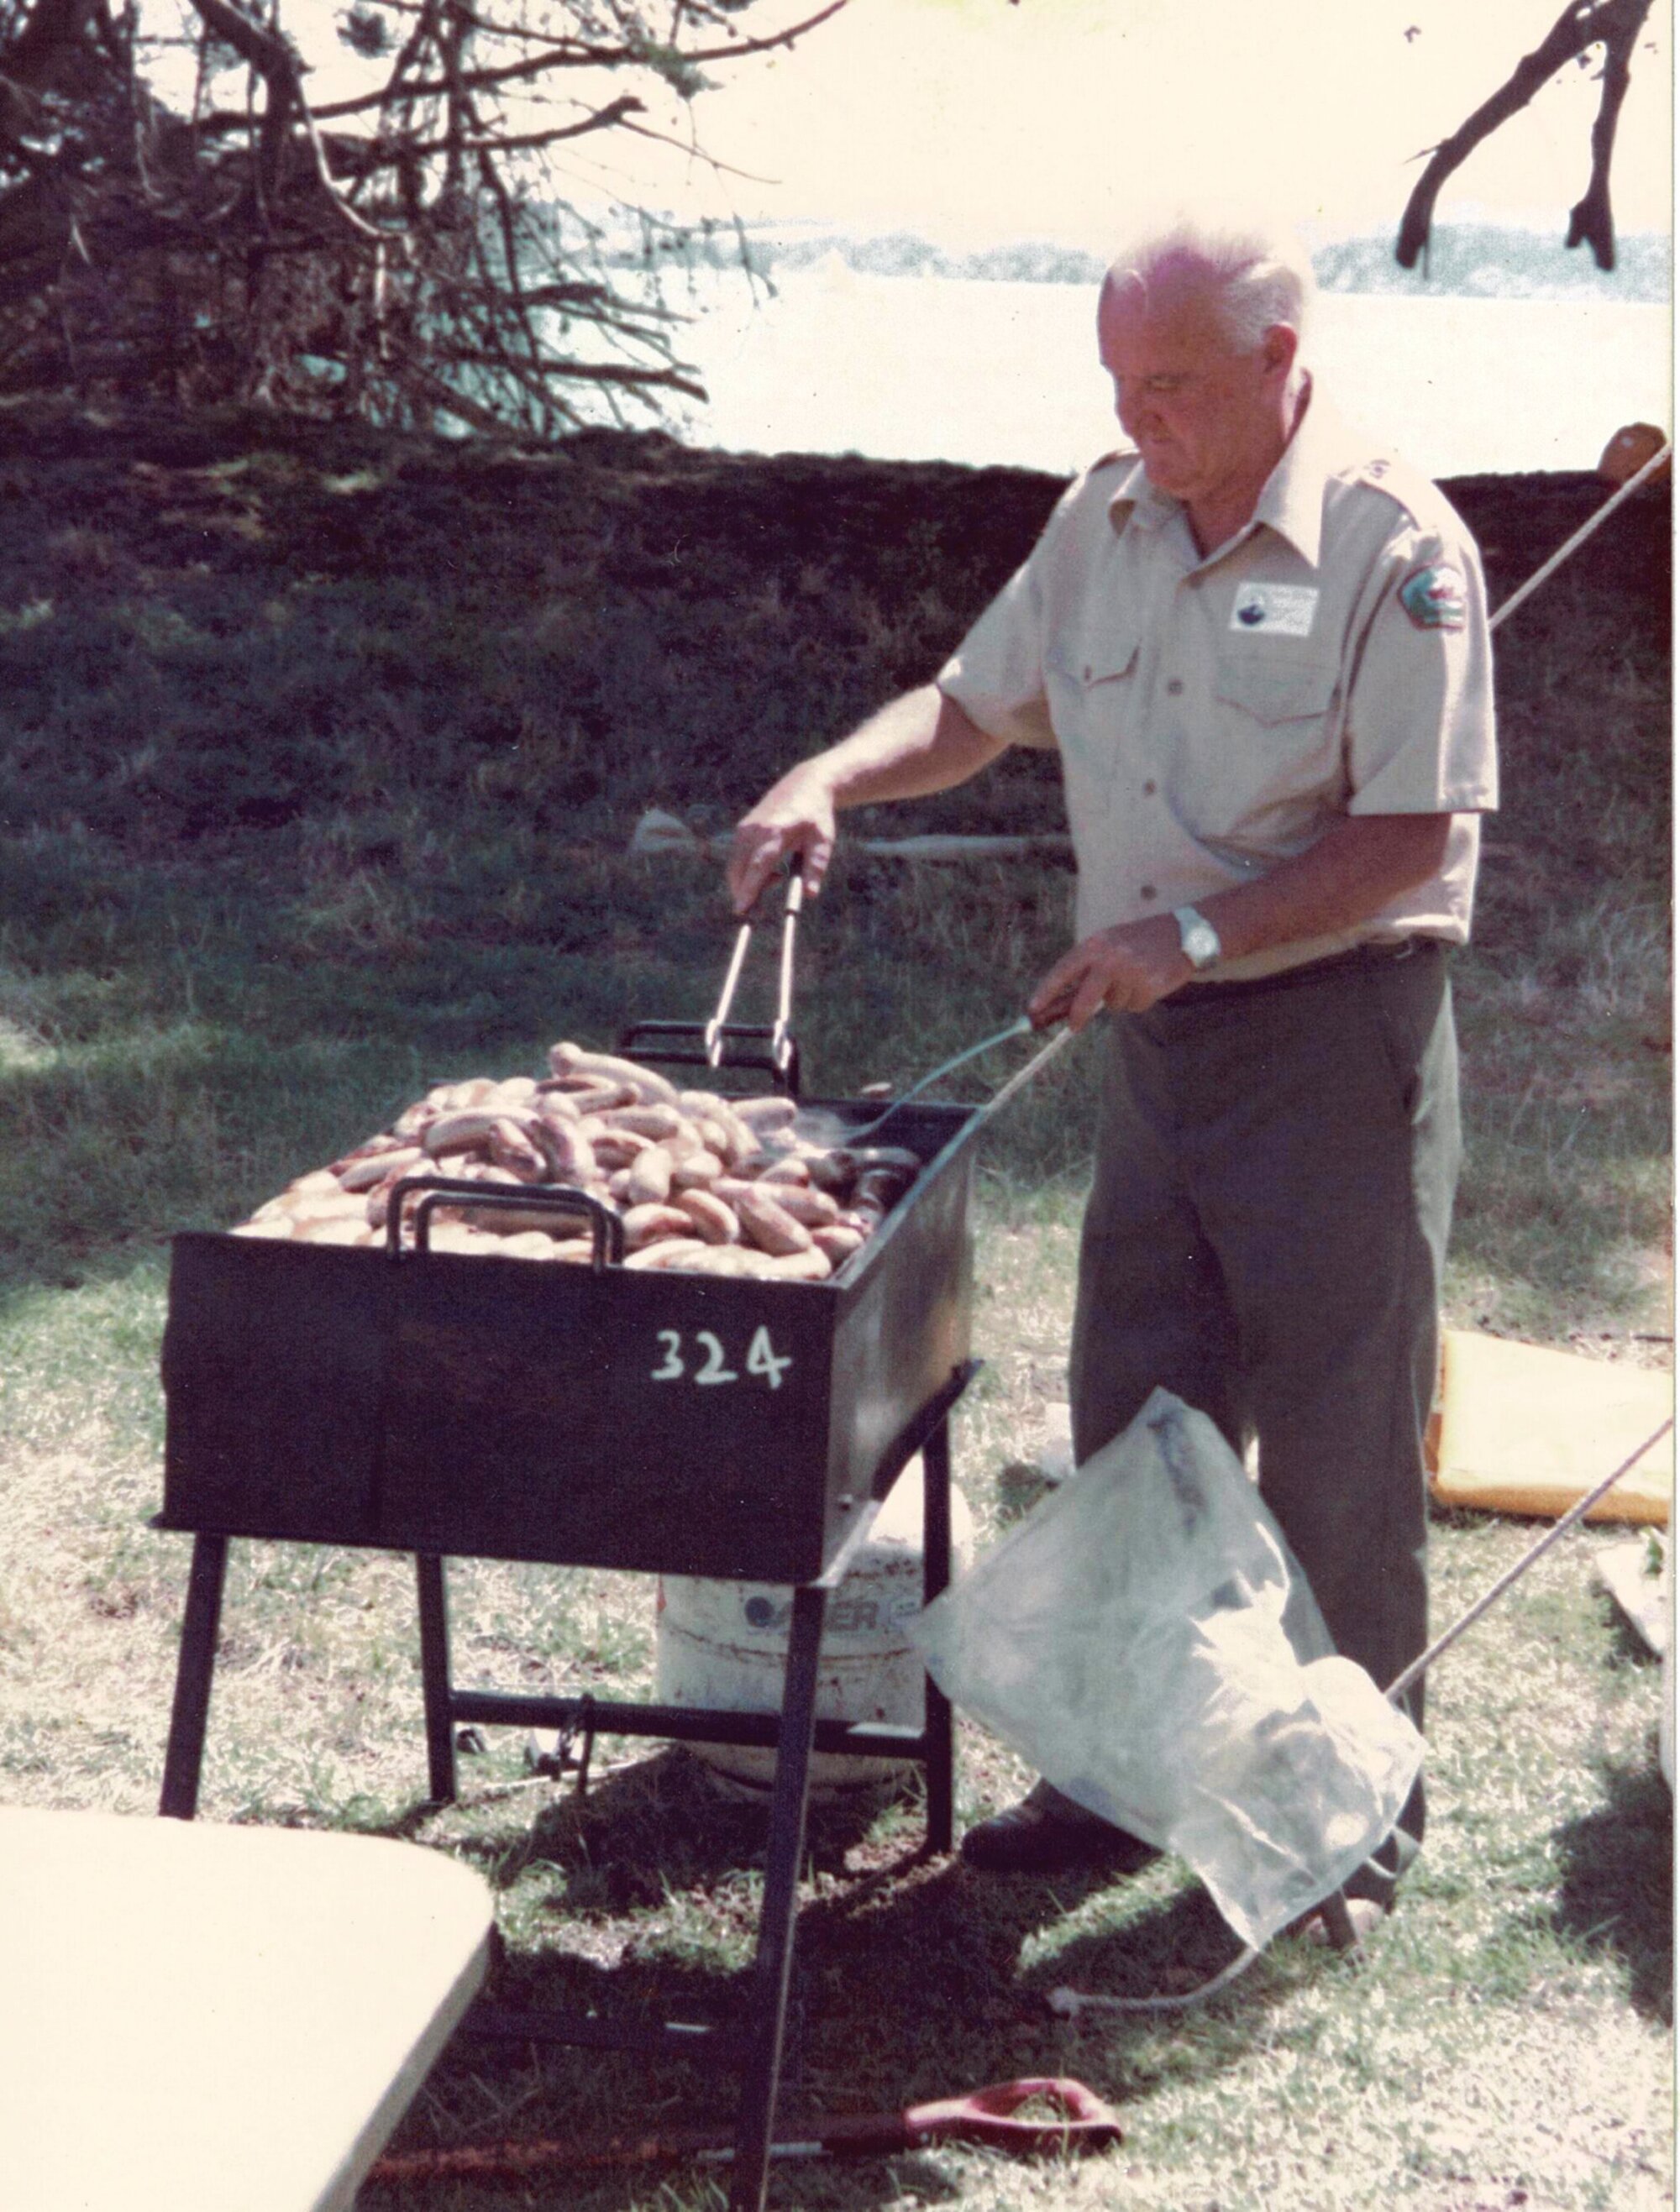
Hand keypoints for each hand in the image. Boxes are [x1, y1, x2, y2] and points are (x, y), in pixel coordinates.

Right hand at [727, 771, 837, 914]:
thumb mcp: (823, 841)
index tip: (741, 909)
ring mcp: (744, 829)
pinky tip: (772, 870)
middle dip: (744, 894)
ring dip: (747, 884)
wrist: (805, 785)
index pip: (757, 865)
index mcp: (774, 832)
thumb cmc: (816, 816)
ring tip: (778, 878)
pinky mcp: (741, 830)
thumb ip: (815, 867)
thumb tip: (809, 894)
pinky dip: (747, 873)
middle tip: (761, 912)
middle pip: (738, 870)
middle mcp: (753, 830)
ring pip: (734, 867)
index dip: (748, 888)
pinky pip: (737, 859)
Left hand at [1028, 916, 1193, 1030]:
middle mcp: (1111, 958)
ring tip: (1135, 978)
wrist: (1182, 933)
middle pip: (1085, 999)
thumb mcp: (1109, 946)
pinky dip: (1139, 1000)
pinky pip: (1133, 1006)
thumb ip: (1085, 971)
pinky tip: (1148, 982)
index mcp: (1096, 945)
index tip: (1032, 1008)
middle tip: (1073, 1027)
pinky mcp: (1149, 987)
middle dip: (1077, 1016)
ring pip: (1113, 1005)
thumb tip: (1057, 1005)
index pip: (1064, 970)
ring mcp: (1131, 973)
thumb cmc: (1138, 942)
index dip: (1046, 991)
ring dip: (1120, 998)